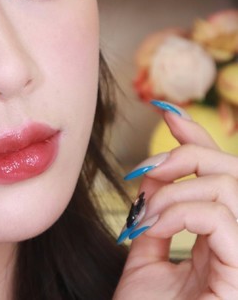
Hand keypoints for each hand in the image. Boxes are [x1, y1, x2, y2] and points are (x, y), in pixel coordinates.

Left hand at [114, 101, 237, 298]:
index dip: (198, 138)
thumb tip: (150, 175)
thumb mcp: (146, 257)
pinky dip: (182, 212)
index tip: (166, 112)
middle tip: (142, 172)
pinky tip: (153, 229)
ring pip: (232, 187)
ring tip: (146, 215)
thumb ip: (155, 218)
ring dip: (176, 190)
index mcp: (221, 238)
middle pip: (233, 170)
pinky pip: (224, 218)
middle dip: (185, 154)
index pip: (222, 175)